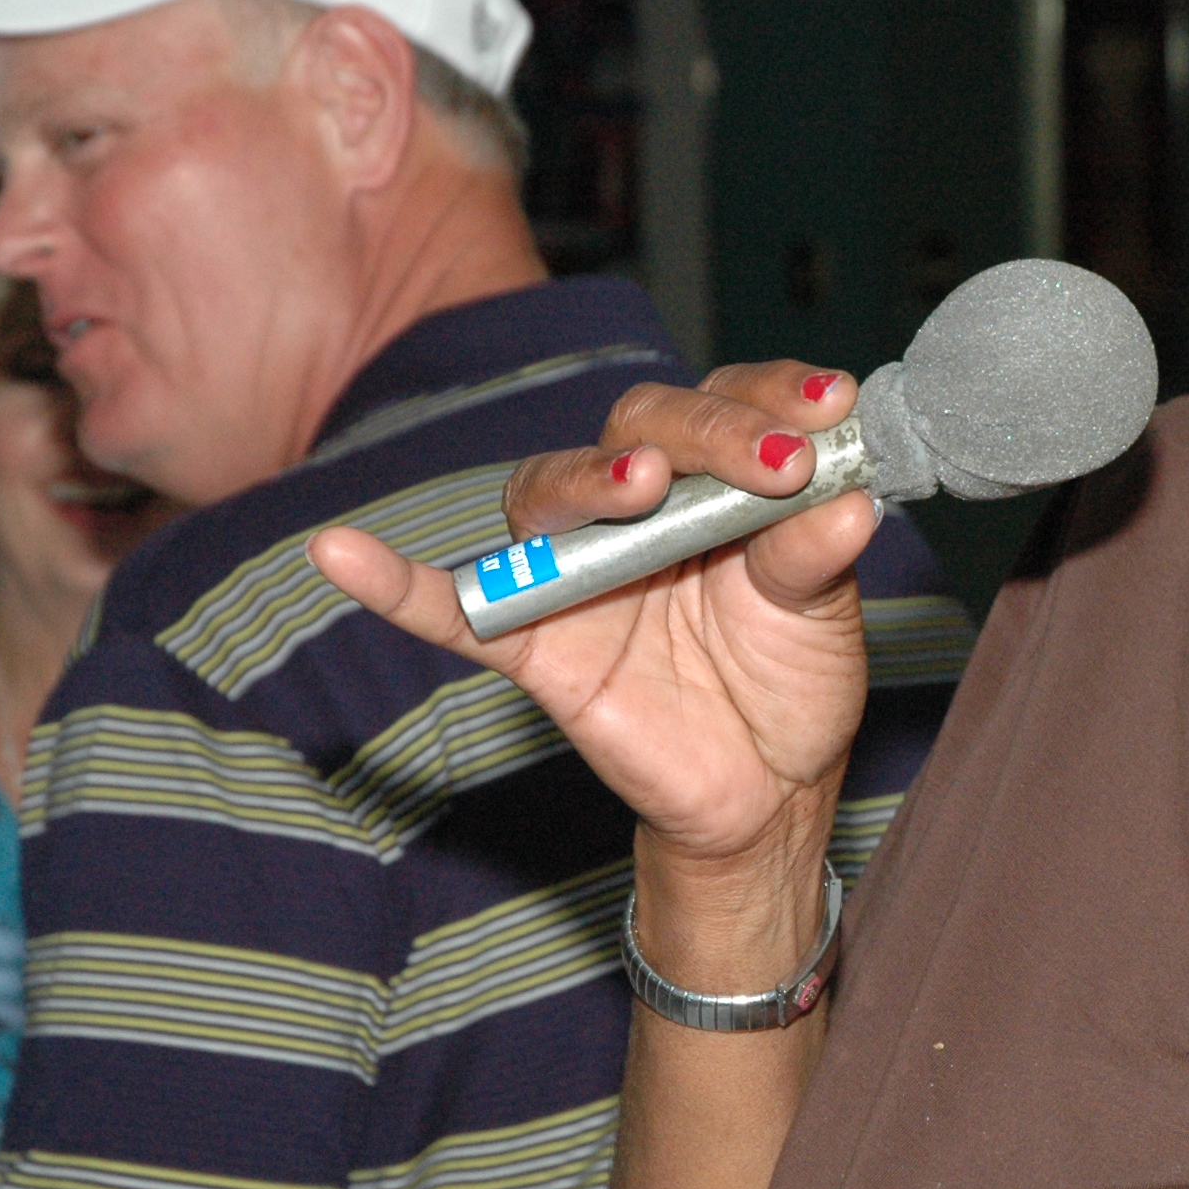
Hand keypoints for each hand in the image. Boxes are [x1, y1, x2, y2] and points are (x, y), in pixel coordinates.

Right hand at [308, 363, 879, 886]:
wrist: (766, 792)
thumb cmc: (790, 681)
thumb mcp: (824, 616)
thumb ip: (818, 557)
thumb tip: (851, 505)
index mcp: (716, 479)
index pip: (729, 403)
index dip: (772, 396)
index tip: (832, 403)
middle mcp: (639, 504)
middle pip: (643, 429)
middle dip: (710, 433)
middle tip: (778, 462)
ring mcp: (578, 567)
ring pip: (551, 493)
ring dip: (590, 477)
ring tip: (644, 482)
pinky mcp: (533, 641)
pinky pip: (450, 608)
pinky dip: (392, 583)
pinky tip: (337, 554)